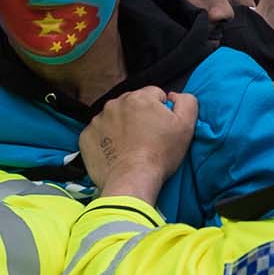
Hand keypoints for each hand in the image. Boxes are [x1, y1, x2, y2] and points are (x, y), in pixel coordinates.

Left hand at [79, 88, 199, 204]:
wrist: (132, 180)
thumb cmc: (160, 155)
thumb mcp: (186, 126)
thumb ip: (186, 102)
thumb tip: (173, 96)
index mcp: (139, 97)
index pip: (154, 94)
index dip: (161, 111)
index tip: (161, 128)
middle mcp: (115, 103)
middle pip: (132, 105)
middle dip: (139, 117)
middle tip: (147, 139)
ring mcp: (98, 120)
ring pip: (114, 118)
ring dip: (122, 127)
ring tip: (131, 148)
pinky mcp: (86, 136)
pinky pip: (99, 133)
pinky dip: (106, 140)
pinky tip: (116, 153)